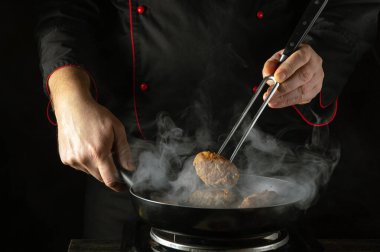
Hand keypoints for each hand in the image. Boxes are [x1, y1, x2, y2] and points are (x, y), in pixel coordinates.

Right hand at [49, 66, 134, 191]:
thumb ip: (124, 151)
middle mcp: (83, 159)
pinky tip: (86, 146)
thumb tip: (129, 167)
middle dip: (108, 171)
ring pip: (90, 172)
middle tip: (110, 156)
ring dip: (96, 165)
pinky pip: (80, 166)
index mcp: (98, 153)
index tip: (122, 186)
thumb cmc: (95, 115)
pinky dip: (86, 161)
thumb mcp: (117, 129)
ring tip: (96, 146)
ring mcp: (72, 160)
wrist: (72, 106)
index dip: (118, 185)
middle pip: (100, 177)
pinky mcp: (65, 158)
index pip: (109, 179)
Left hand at [262, 44, 323, 107]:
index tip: (277, 77)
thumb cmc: (288, 61)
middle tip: (270, 93)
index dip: (288, 68)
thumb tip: (268, 73)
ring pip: (302, 90)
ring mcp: (317, 78)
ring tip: (271, 100)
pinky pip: (302, 98)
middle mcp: (315, 64)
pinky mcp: (315, 90)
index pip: (299, 58)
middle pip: (302, 76)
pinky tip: (278, 102)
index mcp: (306, 52)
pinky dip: (288, 101)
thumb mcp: (277, 58)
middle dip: (284, 87)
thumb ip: (271, 64)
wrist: (299, 66)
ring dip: (285, 97)